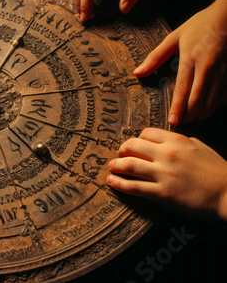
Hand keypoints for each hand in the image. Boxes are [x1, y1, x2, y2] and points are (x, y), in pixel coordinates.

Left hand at [107, 128, 226, 219]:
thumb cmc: (217, 171)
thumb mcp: (200, 147)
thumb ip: (181, 141)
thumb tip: (165, 140)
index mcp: (177, 140)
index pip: (146, 133)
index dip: (136, 139)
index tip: (133, 146)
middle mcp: (167, 154)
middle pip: (132, 146)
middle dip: (121, 150)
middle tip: (118, 155)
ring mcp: (164, 174)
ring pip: (129, 165)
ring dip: (115, 165)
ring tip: (110, 167)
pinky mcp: (162, 193)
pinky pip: (133, 187)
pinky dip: (118, 183)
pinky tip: (111, 181)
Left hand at [134, 0, 226, 124]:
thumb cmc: (200, 25)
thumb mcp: (174, 37)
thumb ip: (155, 57)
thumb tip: (137, 73)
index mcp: (190, 58)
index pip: (183, 88)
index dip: (178, 107)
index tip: (172, 121)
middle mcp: (208, 67)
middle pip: (198, 99)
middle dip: (188, 115)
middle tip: (179, 124)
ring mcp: (223, 71)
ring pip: (213, 101)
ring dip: (202, 114)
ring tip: (190, 119)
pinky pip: (224, 96)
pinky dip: (215, 105)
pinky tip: (206, 108)